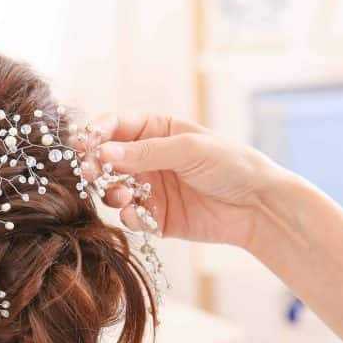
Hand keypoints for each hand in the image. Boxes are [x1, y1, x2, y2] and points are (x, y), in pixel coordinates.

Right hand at [93, 114, 286, 248]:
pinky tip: (138, 214)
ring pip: (113, 189)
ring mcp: (150, 188)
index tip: (84, 144)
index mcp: (156, 130)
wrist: (258, 206)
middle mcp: (148, 158)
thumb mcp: (189, 149)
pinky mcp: (155, 216)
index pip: (116, 126)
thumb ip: (145, 152)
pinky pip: (130, 216)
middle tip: (91, 174)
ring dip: (110, 192)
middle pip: (107, 158)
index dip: (97, 133)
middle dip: (95, 165)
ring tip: (121, 195)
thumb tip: (104, 153)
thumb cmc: (230, 165)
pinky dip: (128, 215)